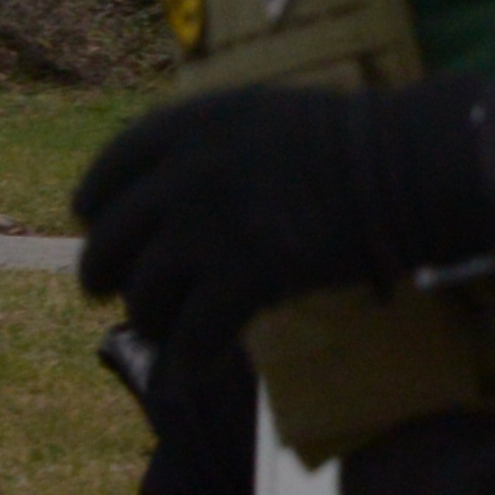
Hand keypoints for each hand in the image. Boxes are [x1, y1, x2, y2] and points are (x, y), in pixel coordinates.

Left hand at [72, 78, 494, 357]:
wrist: (400, 166)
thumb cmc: (343, 141)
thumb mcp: (256, 118)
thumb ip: (202, 148)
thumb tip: (159, 196)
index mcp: (186, 126)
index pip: (107, 173)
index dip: (95, 208)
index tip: (95, 226)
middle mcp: (184, 174)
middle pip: (109, 240)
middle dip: (102, 274)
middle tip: (107, 292)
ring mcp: (211, 227)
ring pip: (144, 295)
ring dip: (150, 322)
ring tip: (164, 333)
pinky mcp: (246, 276)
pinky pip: (194, 337)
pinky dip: (187, 364)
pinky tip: (189, 377)